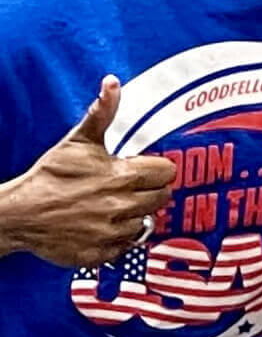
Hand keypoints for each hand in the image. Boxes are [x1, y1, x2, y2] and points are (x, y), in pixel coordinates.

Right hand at [0, 78, 178, 266]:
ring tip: (113, 206)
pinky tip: (102, 225)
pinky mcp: (101, 254)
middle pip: (162, 197)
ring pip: (147, 222)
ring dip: (135, 214)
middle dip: (149, 190)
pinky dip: (119, 238)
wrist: (18, 213)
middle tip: (127, 187)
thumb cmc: (50, 175)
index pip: (167, 173)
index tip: (140, 169)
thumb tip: (112, 83)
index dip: (155, 169)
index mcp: (122, 177)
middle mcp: (122, 206)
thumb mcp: (78, 141)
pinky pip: (127, 246)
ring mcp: (112, 233)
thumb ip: (102, 112)